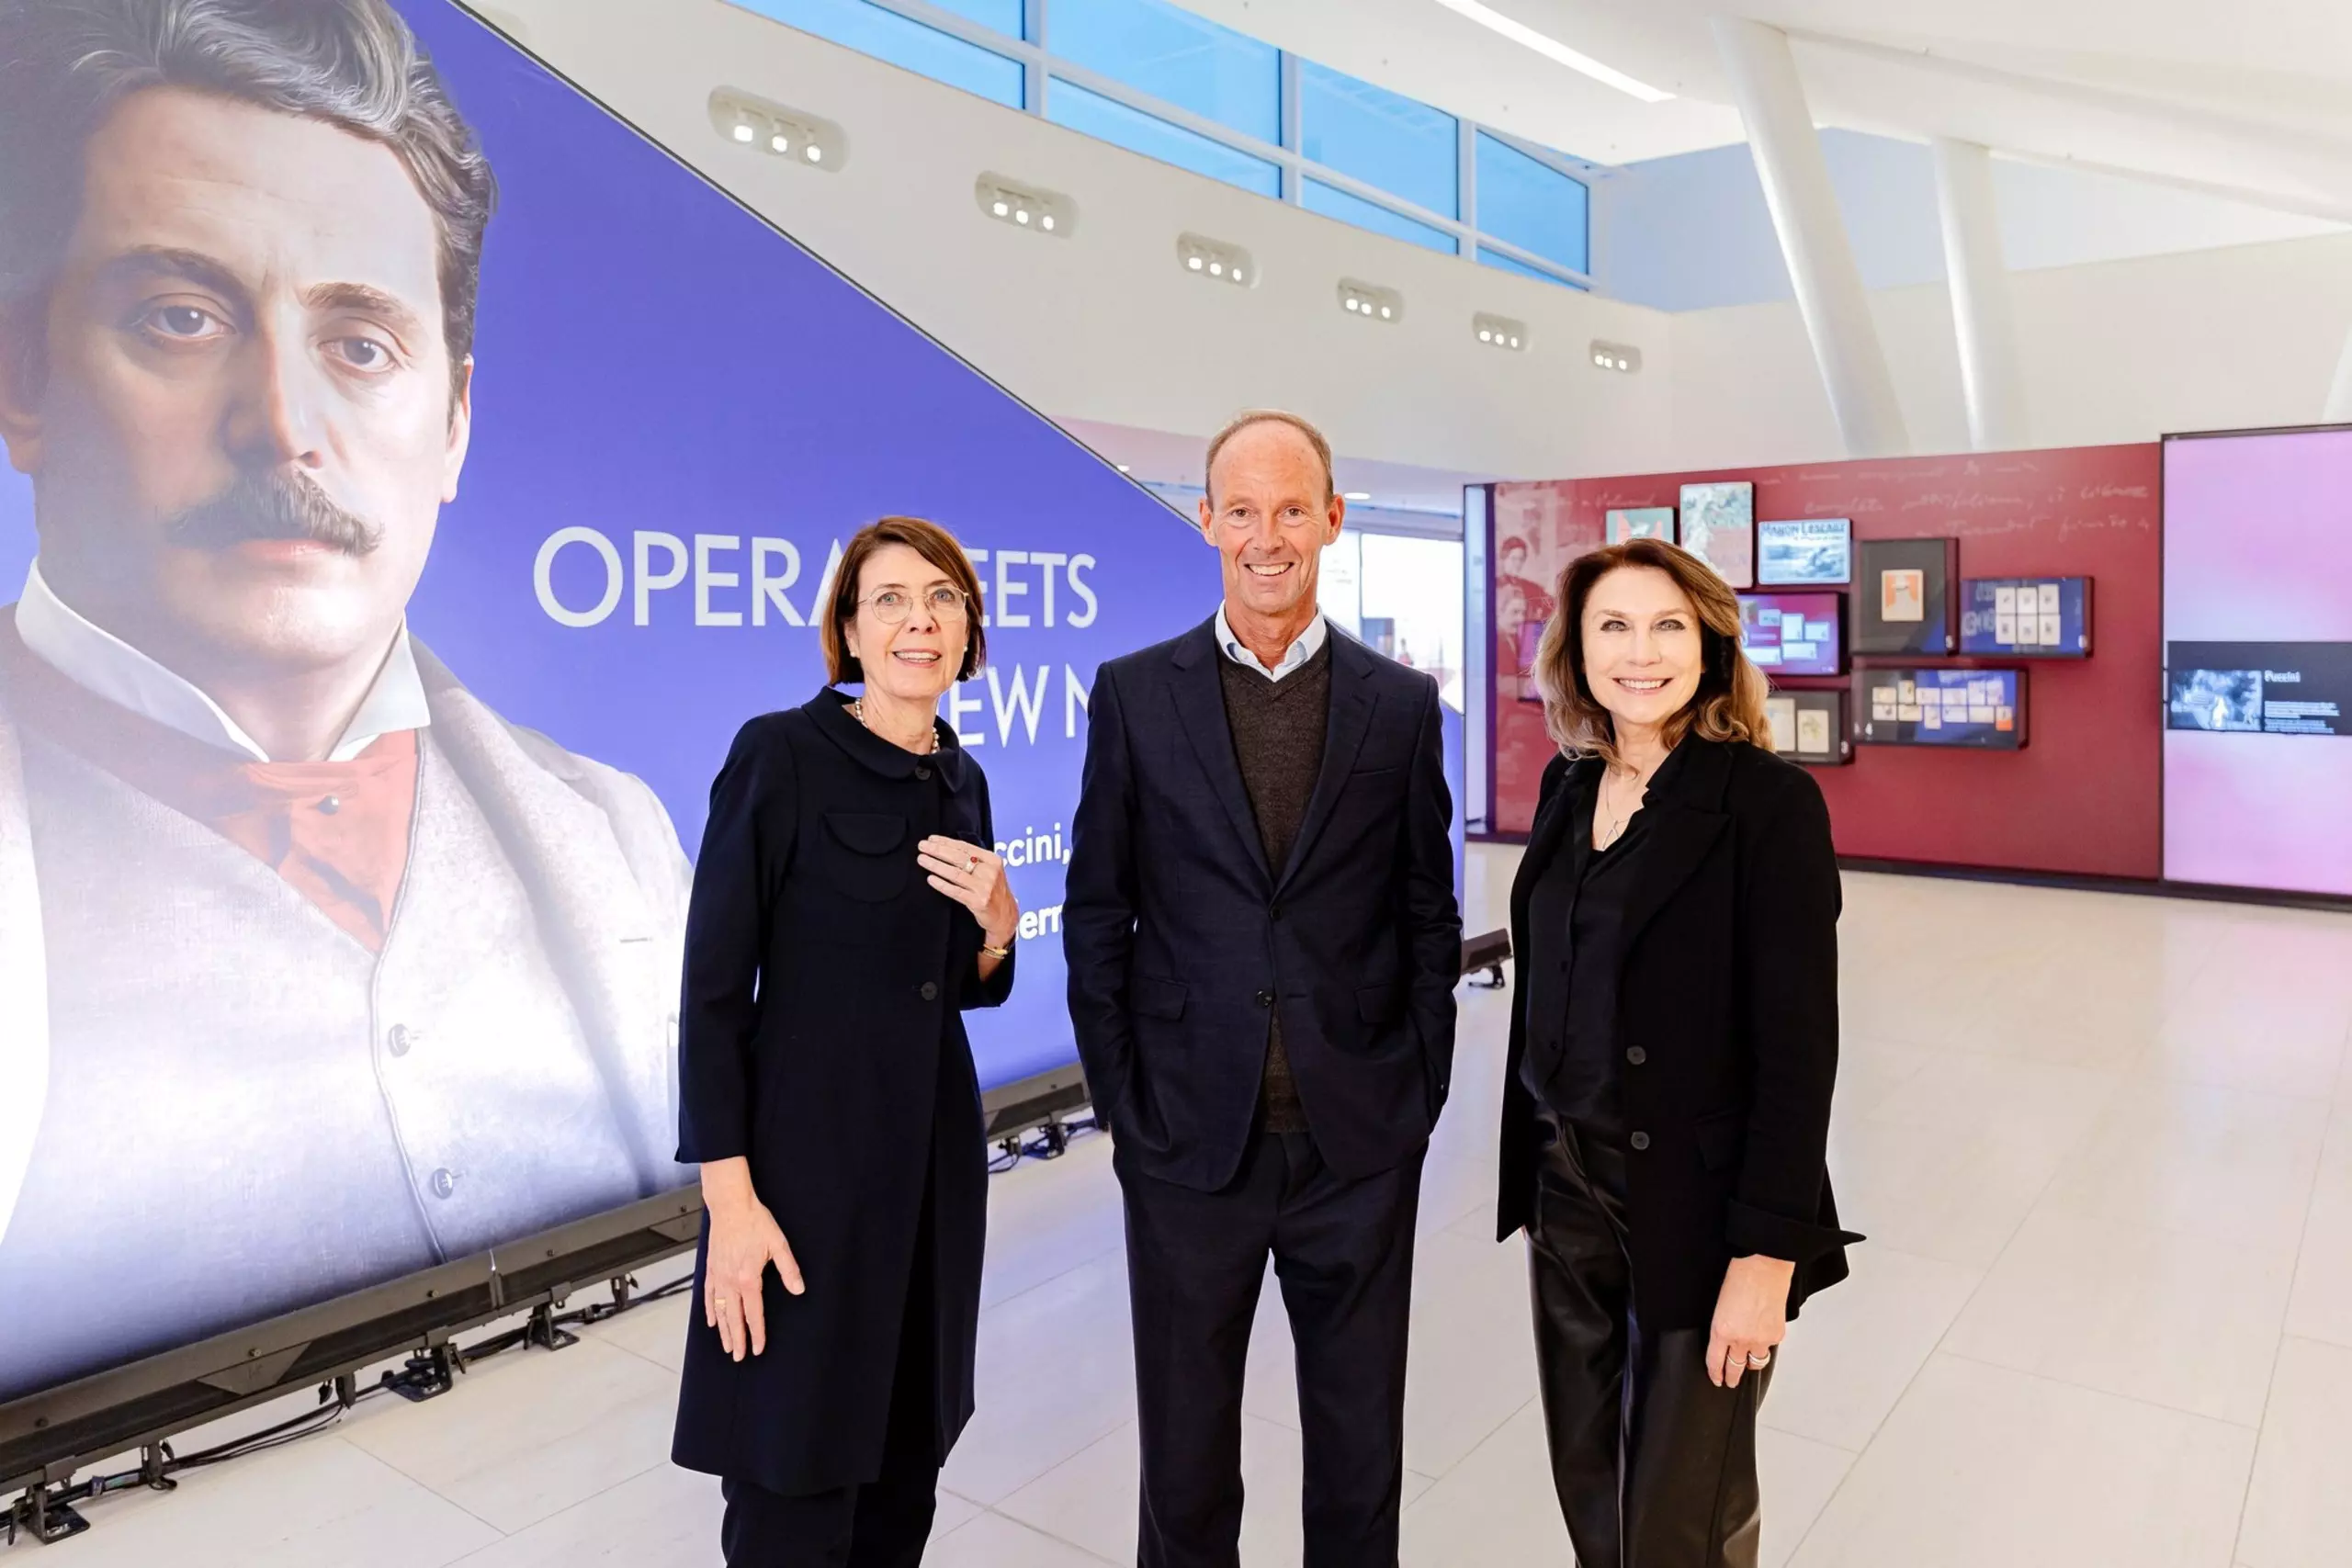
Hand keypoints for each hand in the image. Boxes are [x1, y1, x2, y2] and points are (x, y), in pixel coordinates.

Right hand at [702, 1175, 804, 1362]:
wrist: (731, 1205)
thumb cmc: (755, 1222)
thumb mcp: (778, 1244)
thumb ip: (789, 1269)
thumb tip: (799, 1289)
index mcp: (748, 1278)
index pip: (753, 1313)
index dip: (757, 1333)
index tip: (758, 1349)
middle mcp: (730, 1281)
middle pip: (734, 1317)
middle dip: (738, 1339)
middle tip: (739, 1357)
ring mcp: (718, 1276)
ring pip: (719, 1310)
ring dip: (723, 1330)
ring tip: (726, 1346)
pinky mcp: (711, 1269)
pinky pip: (708, 1295)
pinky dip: (709, 1310)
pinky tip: (711, 1321)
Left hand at [920, 835, 1018, 946]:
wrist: (1005, 916)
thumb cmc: (993, 891)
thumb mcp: (990, 871)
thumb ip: (974, 860)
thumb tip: (945, 848)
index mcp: (993, 860)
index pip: (965, 847)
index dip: (946, 842)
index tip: (931, 839)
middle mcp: (990, 872)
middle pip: (959, 858)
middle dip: (938, 850)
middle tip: (922, 846)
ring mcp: (984, 887)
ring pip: (955, 873)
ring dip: (936, 865)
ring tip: (922, 859)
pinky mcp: (978, 902)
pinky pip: (955, 891)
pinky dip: (942, 884)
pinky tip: (931, 879)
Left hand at [1706, 1254, 1793, 1388]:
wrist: (1764, 1266)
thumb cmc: (1740, 1276)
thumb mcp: (1719, 1304)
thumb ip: (1722, 1325)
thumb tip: (1725, 1337)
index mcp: (1721, 1331)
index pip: (1715, 1362)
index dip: (1716, 1373)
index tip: (1717, 1379)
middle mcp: (1741, 1340)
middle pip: (1735, 1368)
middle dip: (1732, 1377)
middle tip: (1730, 1381)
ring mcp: (1761, 1339)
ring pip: (1755, 1362)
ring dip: (1750, 1363)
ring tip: (1748, 1364)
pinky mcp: (1776, 1335)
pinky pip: (1769, 1348)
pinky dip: (1765, 1346)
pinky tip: (1762, 1341)